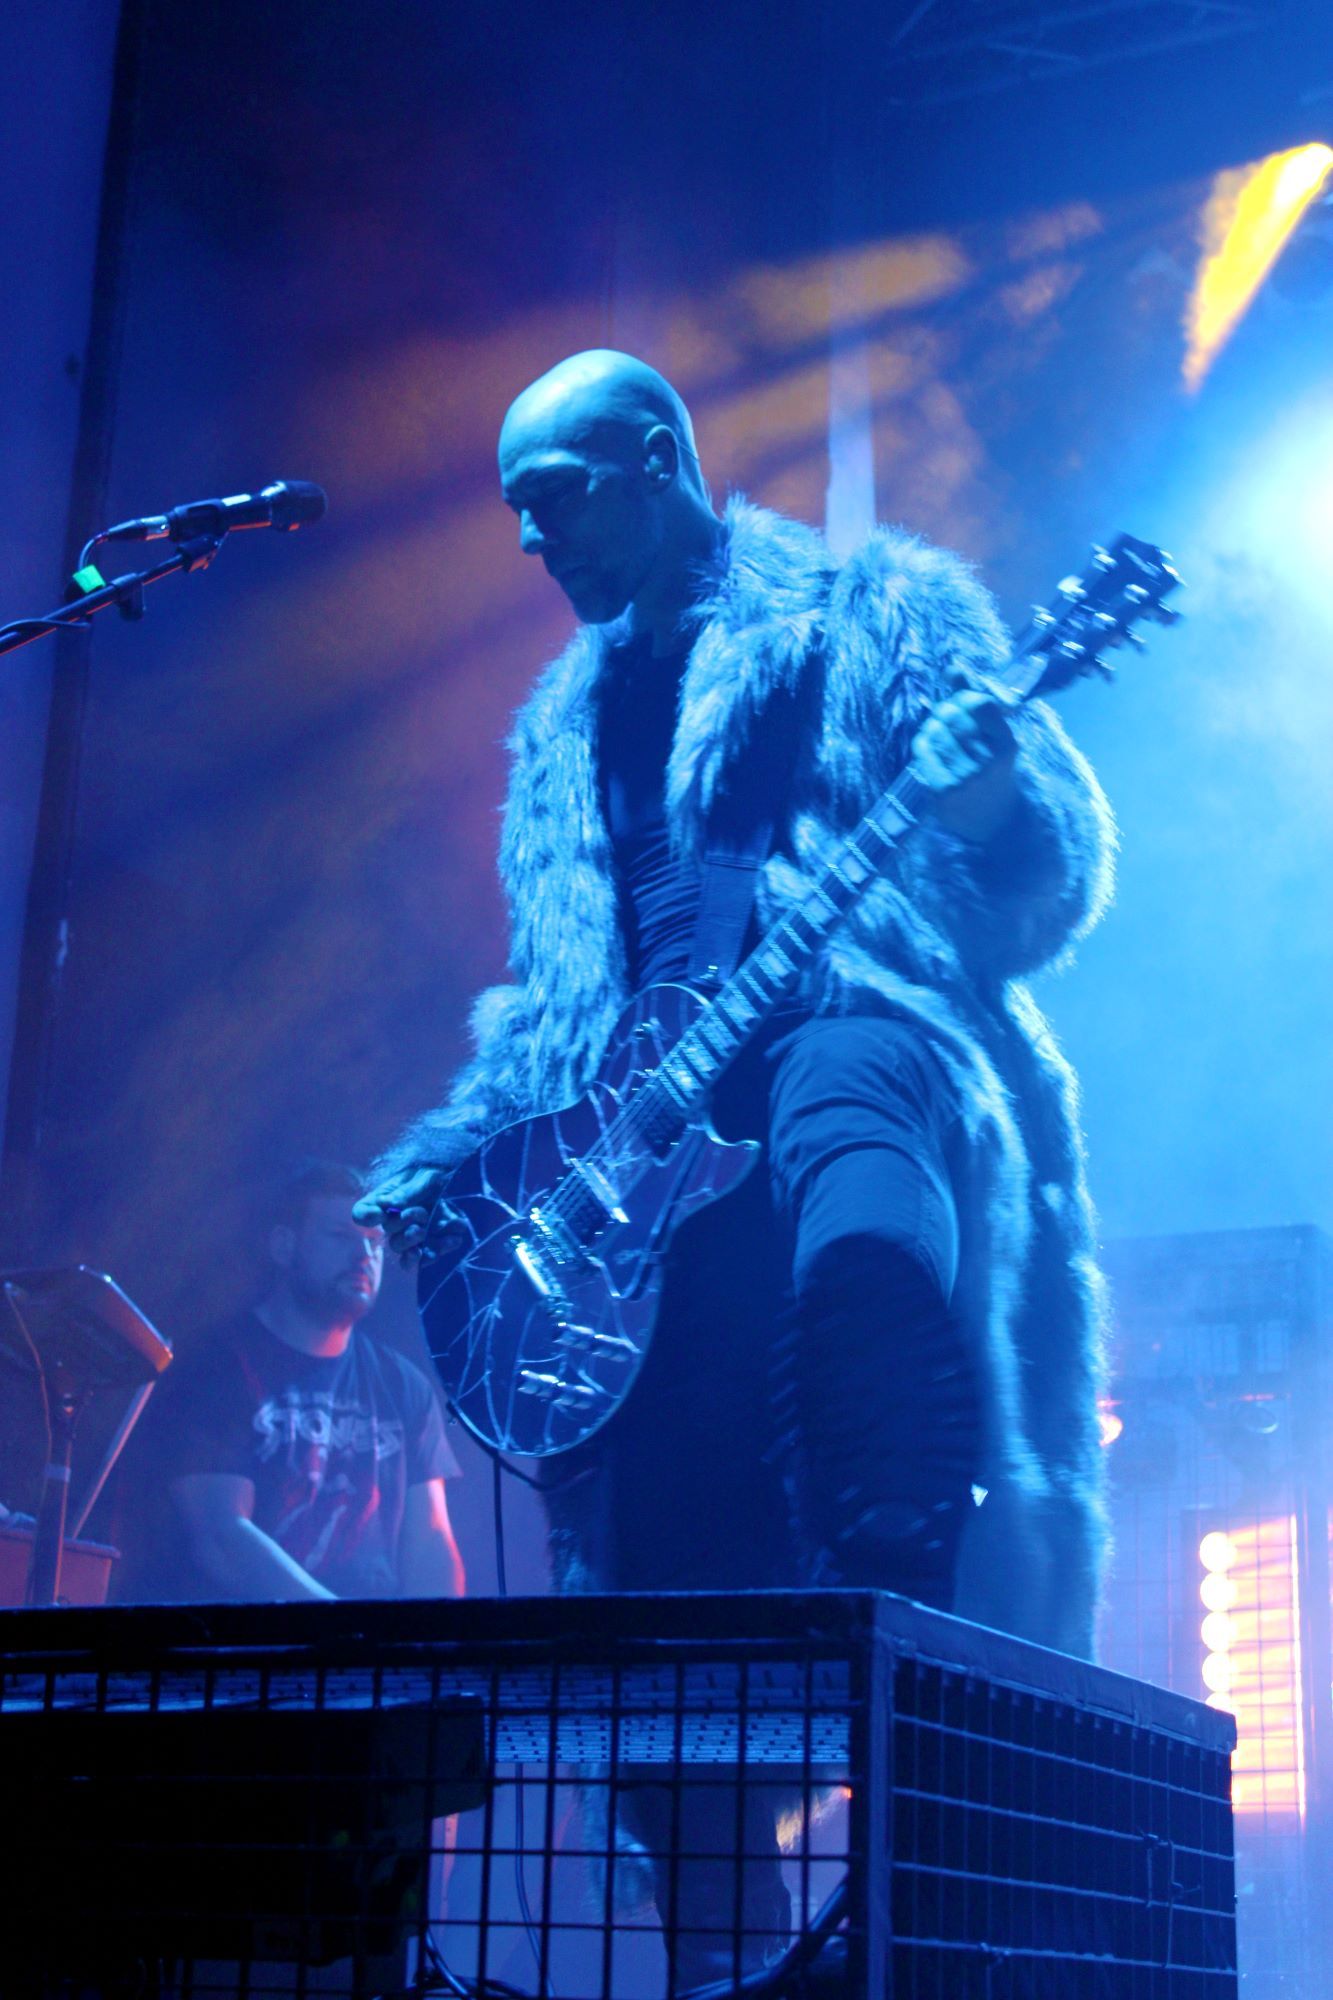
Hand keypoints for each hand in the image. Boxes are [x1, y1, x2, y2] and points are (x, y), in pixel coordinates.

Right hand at [353, 1168, 465, 1267]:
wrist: (458, 1183)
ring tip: (428, 1232)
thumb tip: (390, 1205)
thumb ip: (408, 1190)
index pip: (362, 1213)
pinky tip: (453, 1239)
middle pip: (390, 1236)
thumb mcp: (424, 1175)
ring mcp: (413, 1237)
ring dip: (417, 1246)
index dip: (366, 1217)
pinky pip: (427, 1259)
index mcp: (386, 1202)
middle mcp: (395, 1223)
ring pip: (406, 1254)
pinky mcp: (431, 1246)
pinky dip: (439, 1252)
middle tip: (421, 1212)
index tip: (379, 1213)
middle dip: (405, 1226)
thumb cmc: (434, 1174)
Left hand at [910, 666, 1018, 843]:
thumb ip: (976, 700)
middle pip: (953, 715)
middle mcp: (988, 760)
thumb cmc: (993, 769)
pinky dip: (922, 744)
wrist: (994, 820)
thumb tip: (953, 666)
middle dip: (944, 711)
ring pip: (935, 731)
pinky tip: (929, 748)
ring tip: (937, 734)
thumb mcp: (994, 736)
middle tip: (944, 718)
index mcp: (1006, 743)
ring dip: (931, 727)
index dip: (963, 695)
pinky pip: (923, 752)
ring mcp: (966, 777)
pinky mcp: (944, 791)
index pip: (980, 703)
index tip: (960, 701)